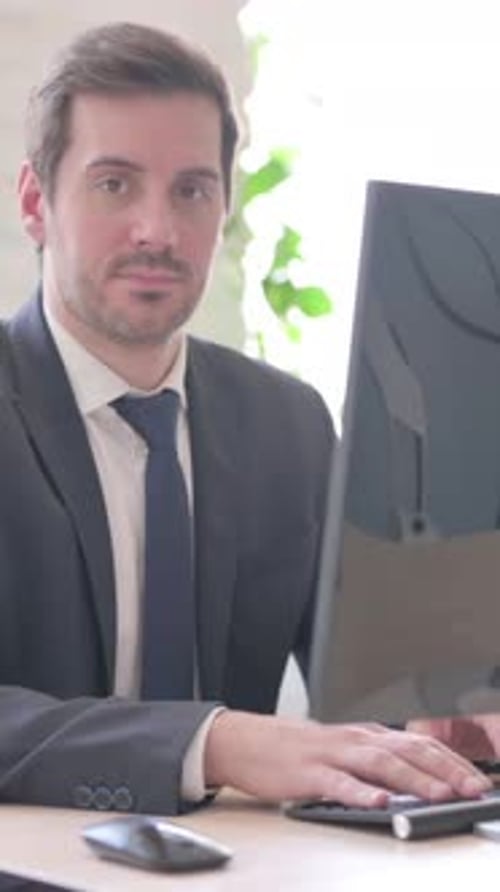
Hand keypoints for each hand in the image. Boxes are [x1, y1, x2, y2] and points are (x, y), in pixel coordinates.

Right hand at [204, 711, 490, 806]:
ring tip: (439, 796)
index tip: (480, 780)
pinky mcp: (310, 774)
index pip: (420, 744)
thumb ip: (378, 762)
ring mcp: (333, 754)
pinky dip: (361, 793)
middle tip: (474, 790)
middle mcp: (356, 739)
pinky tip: (379, 804)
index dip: (453, 762)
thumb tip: (420, 781)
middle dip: (446, 771)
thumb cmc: (299, 751)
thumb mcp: (345, 751)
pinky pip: (339, 784)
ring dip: (414, 781)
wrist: (247, 741)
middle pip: (409, 752)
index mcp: (368, 735)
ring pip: (381, 765)